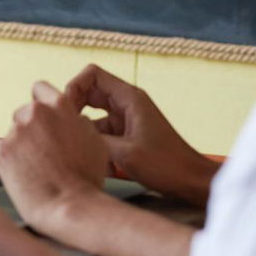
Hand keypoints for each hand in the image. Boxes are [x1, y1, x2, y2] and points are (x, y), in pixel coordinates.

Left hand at [0, 81, 109, 235]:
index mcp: (59, 107)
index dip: (41, 103)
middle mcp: (34, 114)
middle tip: (42, 152)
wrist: (70, 206)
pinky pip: (2, 151)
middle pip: (24, 114)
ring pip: (13, 134)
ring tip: (37, 169)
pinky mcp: (1, 151)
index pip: (40, 89)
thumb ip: (77, 123)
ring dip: (21, 146)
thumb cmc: (85, 179)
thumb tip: (70, 120)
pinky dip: (10, 161)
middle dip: (31, 129)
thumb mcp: (94, 140)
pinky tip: (26, 175)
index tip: (41, 114)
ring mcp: (15, 132)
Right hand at [65, 64, 217, 204]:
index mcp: (129, 98)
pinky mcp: (126, 134)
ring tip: (84, 152)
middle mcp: (126, 103)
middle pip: (89, 93)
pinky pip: (102, 132)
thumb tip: (68, 129)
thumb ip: (93, 137)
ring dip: (86, 132)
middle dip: (74, 110)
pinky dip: (96, 145)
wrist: (189, 181)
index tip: (66, 110)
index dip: (74, 87)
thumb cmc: (164, 165)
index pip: (92, 74)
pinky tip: (102, 166)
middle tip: (65, 130)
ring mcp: (126, 119)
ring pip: (93, 115)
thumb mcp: (124, 153)